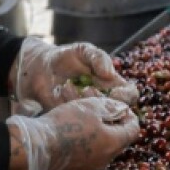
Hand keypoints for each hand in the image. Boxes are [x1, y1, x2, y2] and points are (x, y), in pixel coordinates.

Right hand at [7, 98, 139, 169]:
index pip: (133, 130)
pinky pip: (84, 161)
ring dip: (98, 140)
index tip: (121, 109)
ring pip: (101, 152)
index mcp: (114, 143)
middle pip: (118, 142)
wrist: (34, 148)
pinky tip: (71, 141)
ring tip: (84, 127)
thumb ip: (111, 108)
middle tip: (102, 116)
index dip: (129, 117)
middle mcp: (105, 161)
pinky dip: (83, 151)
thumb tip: (122, 110)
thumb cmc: (66, 124)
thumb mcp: (91, 107)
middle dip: (114, 128)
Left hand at [13, 39, 139, 112]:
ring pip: (95, 117)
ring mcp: (87, 110)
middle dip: (103, 102)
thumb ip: (99, 58)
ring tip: (68, 86)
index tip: (114, 92)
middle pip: (116, 111)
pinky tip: (60, 91)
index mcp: (112, 84)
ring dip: (83, 102)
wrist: (39, 66)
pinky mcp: (70, 116)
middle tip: (88, 90)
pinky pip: (74, 118)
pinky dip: (67, 105)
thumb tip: (110, 74)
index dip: (126, 96)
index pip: (129, 95)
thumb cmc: (67, 57)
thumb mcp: (84, 51)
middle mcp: (102, 99)